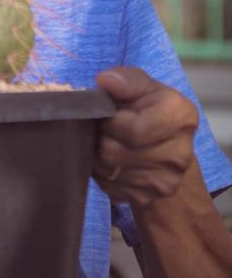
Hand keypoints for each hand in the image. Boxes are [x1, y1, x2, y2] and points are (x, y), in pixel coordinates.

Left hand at [93, 67, 198, 208]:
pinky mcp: (149, 198)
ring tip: (106, 141)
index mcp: (181, 116)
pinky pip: (109, 187)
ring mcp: (167, 181)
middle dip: (100, 137)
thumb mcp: (138, 83)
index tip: (111, 114)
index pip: (134, 130)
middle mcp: (181, 154)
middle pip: (115, 152)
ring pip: (108, 170)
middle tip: (104, 128)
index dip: (112, 121)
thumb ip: (124, 79)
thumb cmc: (146, 105)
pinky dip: (102, 174)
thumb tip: (105, 82)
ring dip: (97, 155)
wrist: (161, 141)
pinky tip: (111, 160)